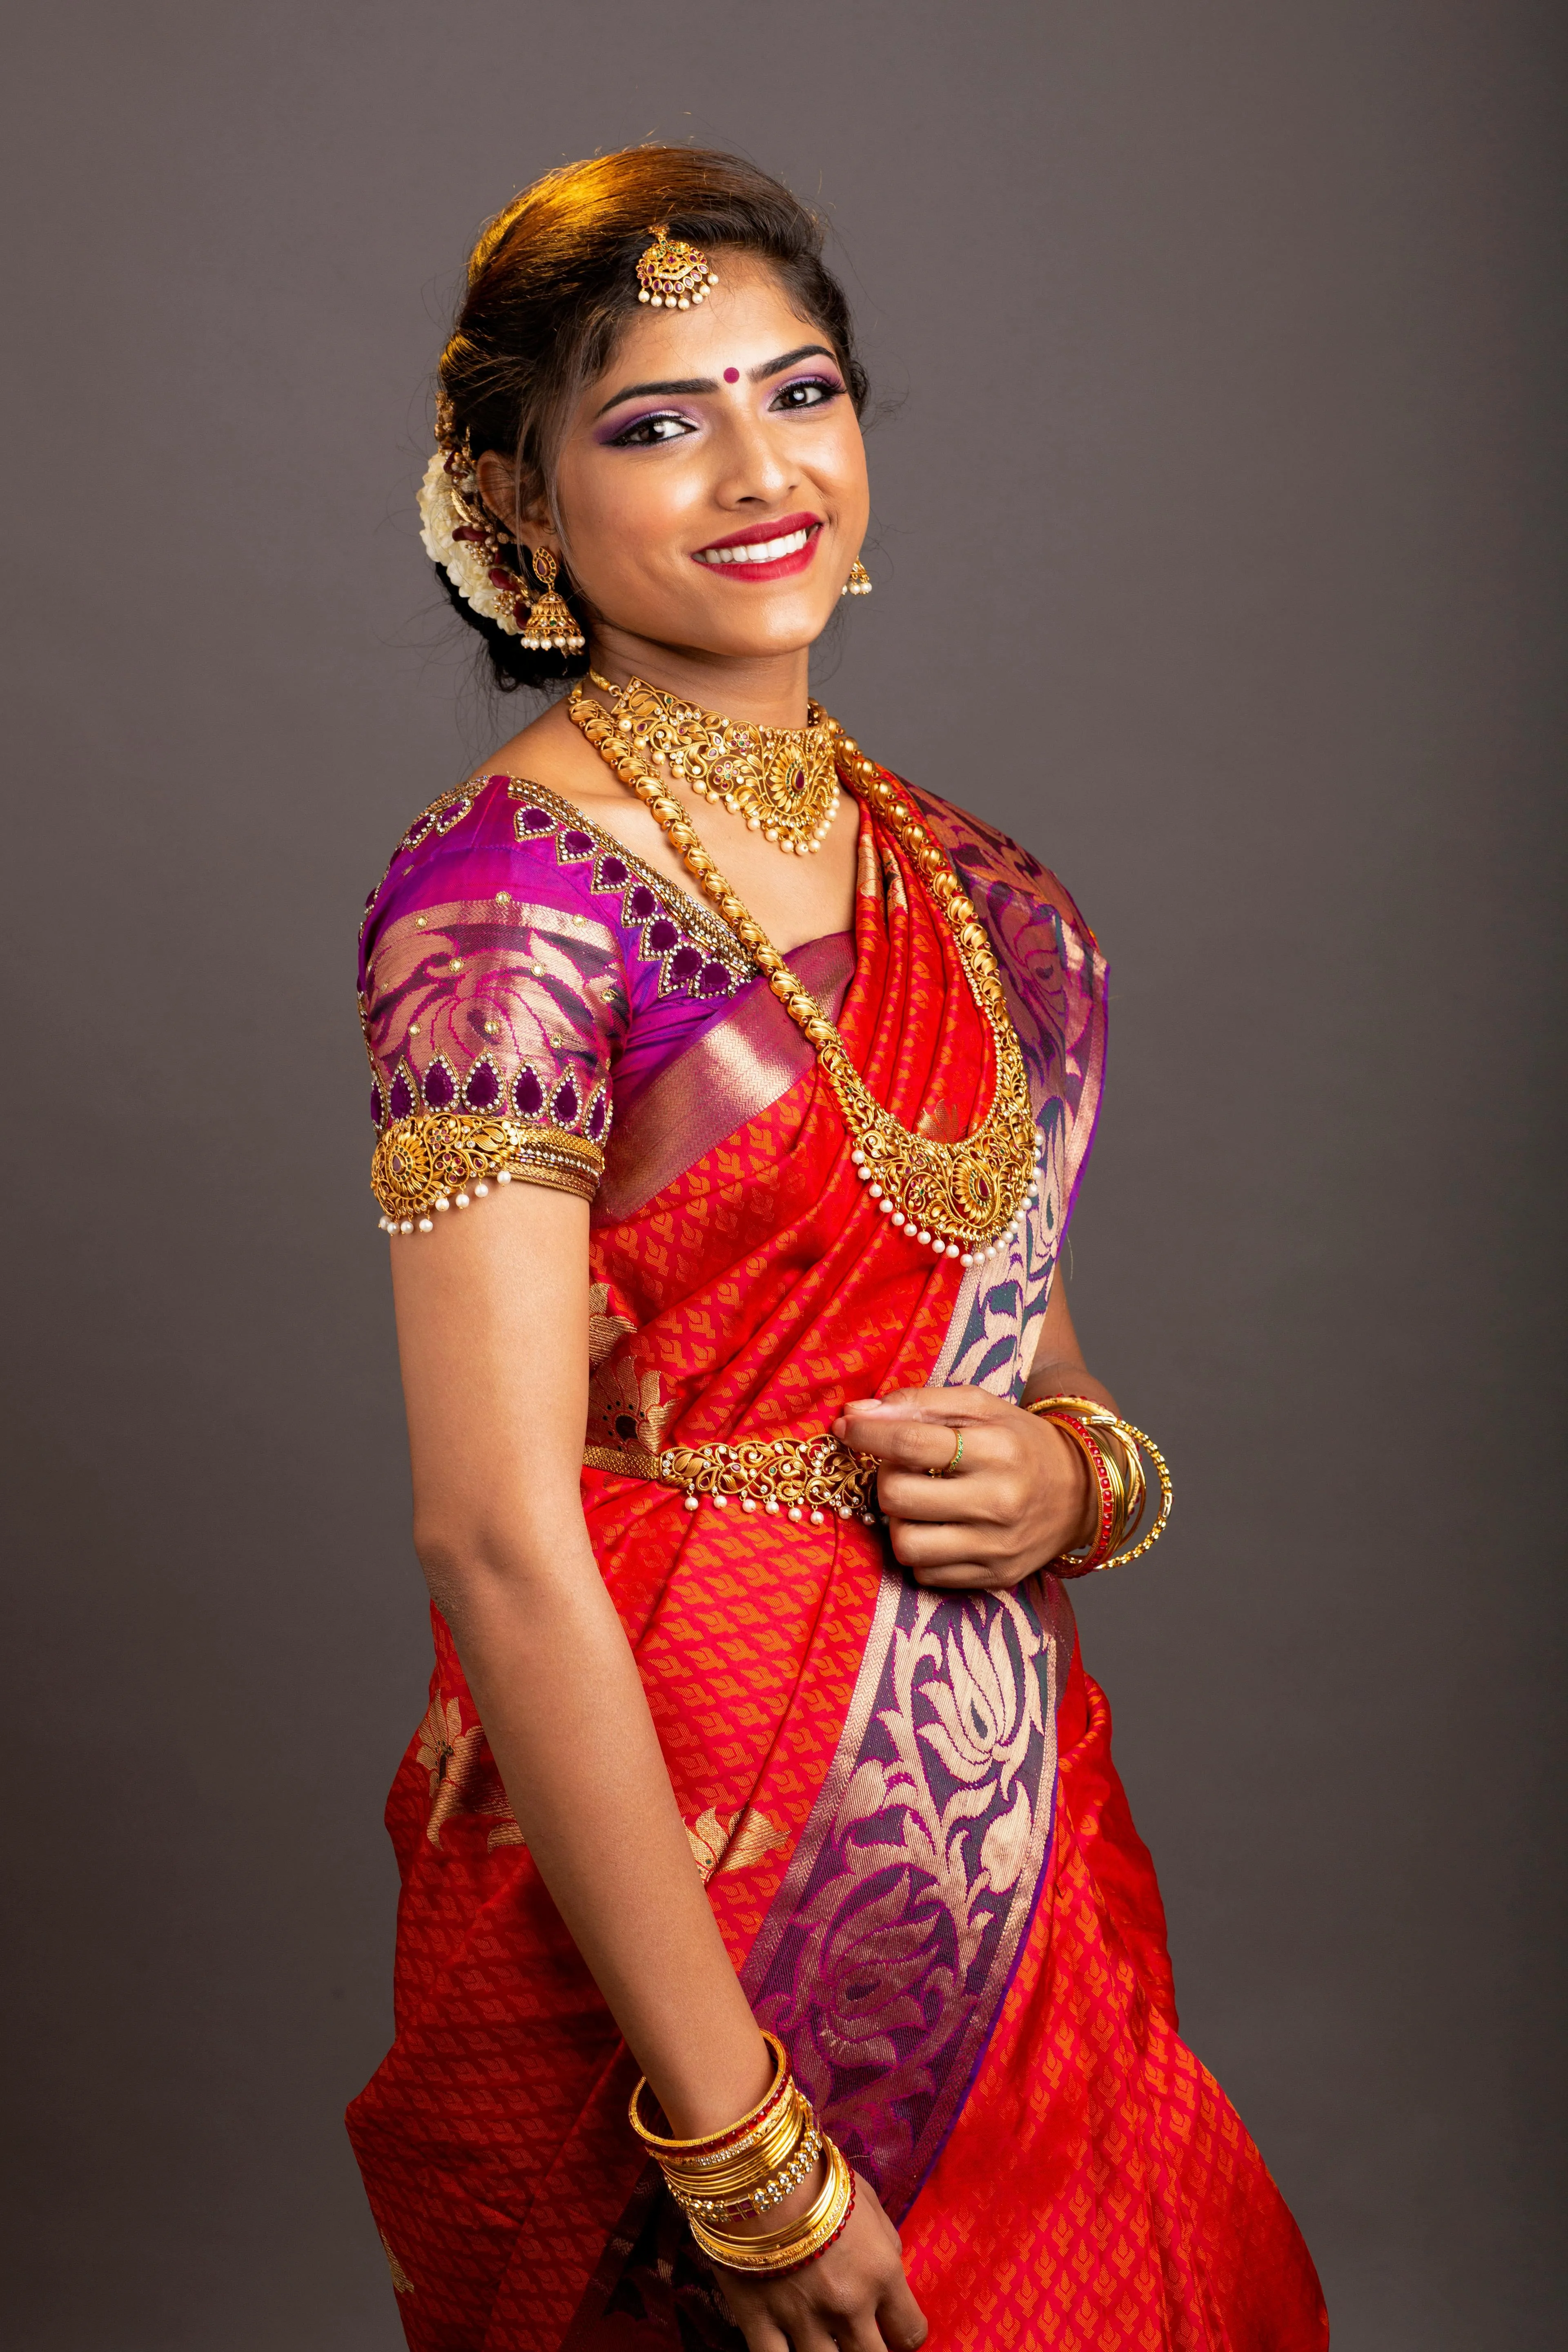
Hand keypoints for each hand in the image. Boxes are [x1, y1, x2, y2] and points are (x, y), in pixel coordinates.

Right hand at [715, 2169, 926, 2351]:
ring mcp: (803, 2319)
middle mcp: (849, 2304)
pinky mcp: (758, 2323)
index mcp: (881, 2272)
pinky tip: (787, 2345)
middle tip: (857, 2334)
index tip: (891, 2327)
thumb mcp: (865, 2199)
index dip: (903, 2335)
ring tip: (821, 2336)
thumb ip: (885, 2241)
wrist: (753, 2166)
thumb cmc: (815, 2174)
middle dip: (870, 2349)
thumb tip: (892, 2268)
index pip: (911, 2333)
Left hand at [833, 1385, 1095, 1590]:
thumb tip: (856, 1414)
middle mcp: (999, 1501)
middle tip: (899, 1468)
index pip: (911, 1443)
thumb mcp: (980, 1406)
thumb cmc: (1020, 1442)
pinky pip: (926, 1573)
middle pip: (898, 1498)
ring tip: (918, 1502)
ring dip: (899, 1521)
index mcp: (997, 1449)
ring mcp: (997, 1547)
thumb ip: (919, 1403)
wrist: (1080, 1492)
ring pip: (906, 1544)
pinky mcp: (994, 1578)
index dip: (867, 1435)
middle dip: (885, 1479)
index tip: (845, 1426)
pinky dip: (921, 1550)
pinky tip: (939, 1528)